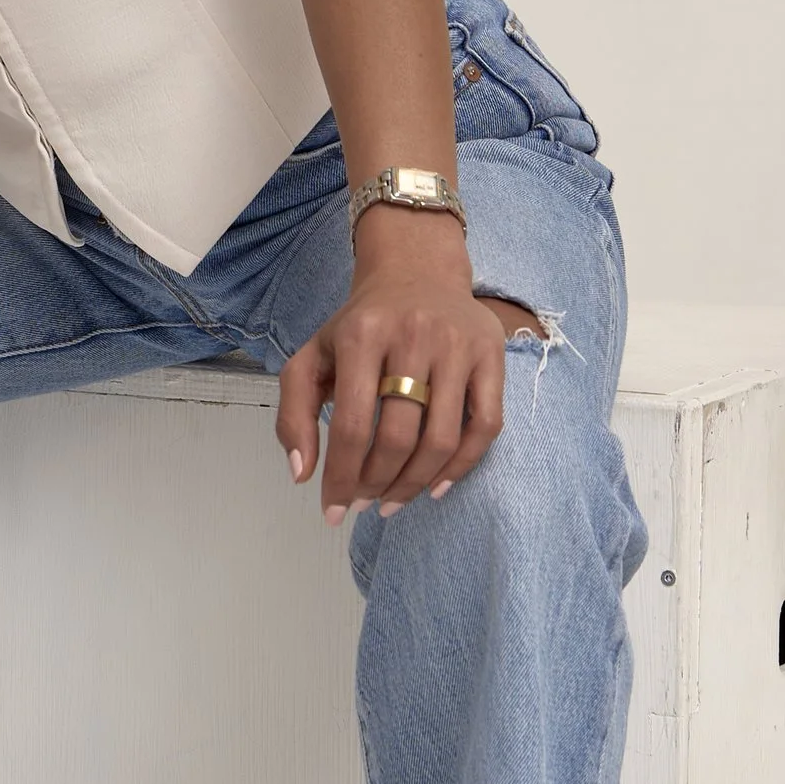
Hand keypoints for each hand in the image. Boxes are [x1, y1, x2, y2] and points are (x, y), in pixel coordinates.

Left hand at [276, 240, 510, 524]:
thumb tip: (301, 474)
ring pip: (441, 439)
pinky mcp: (491, 355)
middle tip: (365, 504)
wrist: (416, 272)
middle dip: (376, 484)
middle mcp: (412, 336)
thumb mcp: (312, 356)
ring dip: (414, 484)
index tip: (334, 511)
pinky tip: (436, 485)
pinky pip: (486, 426)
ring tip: (393, 501)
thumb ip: (292, 413)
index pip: (351, 425)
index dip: (342, 478)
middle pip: (397, 438)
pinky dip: (462, 465)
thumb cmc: (360, 326)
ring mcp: (457, 345)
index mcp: (361, 335)